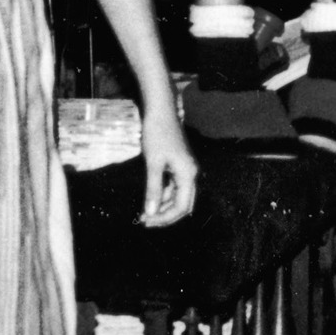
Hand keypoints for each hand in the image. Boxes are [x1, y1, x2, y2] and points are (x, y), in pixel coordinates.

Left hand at [139, 106, 197, 226]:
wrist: (161, 112)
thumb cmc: (157, 135)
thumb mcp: (153, 163)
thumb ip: (153, 189)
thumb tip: (150, 213)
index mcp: (188, 174)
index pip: (182, 206)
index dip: (166, 218)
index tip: (147, 222)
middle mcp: (191, 174)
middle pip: (183, 205)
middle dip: (165, 215)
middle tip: (145, 221)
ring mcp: (185, 170)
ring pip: (178, 197)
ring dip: (163, 207)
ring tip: (144, 213)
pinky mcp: (179, 166)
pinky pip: (173, 188)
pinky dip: (162, 196)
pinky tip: (149, 199)